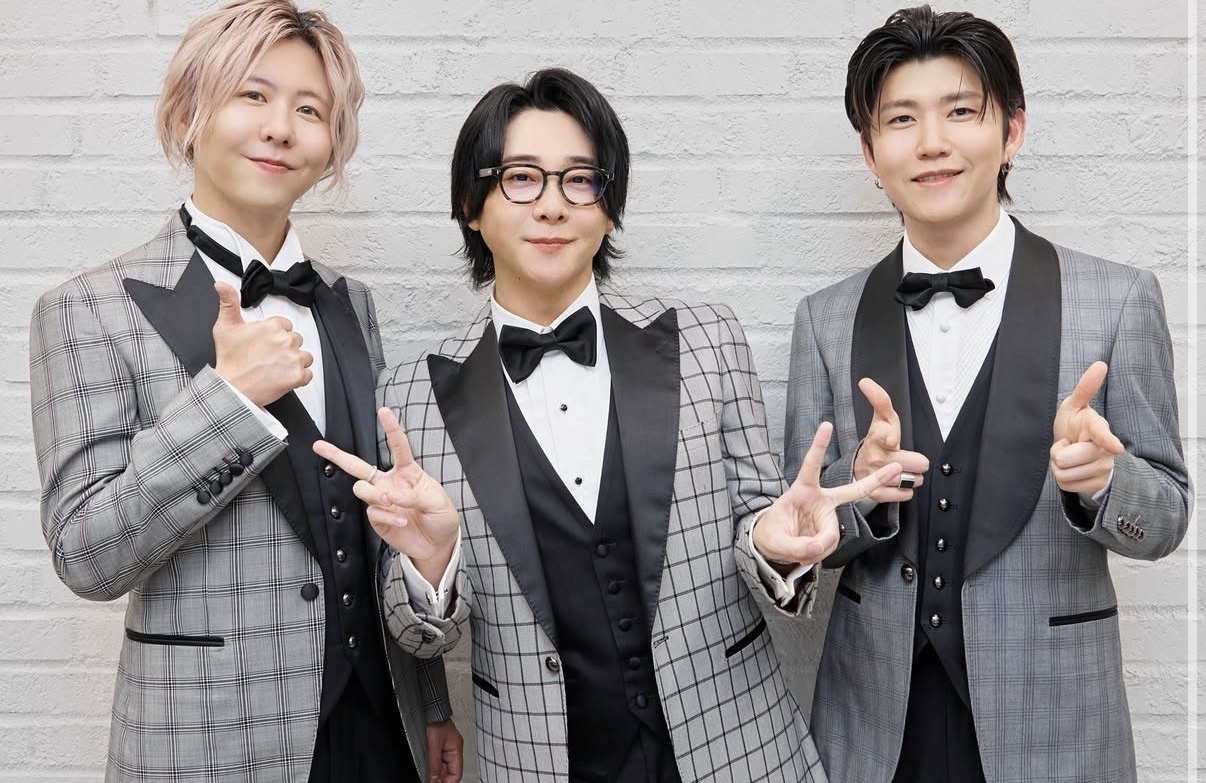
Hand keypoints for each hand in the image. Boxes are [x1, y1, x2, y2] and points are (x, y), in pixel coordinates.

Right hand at [211, 282, 312, 405]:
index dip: (275, 335)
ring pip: (305, 356)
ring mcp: (293, 358)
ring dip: (294, 361)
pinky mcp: (297, 376)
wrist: (231, 388)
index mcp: (272, 326)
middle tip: (268, 357)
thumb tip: (221, 284)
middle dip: (285, 347)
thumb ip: (228, 302)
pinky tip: (283, 377)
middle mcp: (285, 340)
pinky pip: (308, 374)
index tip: (266, 343)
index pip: (285, 325)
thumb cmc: (229, 360)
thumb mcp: (225, 327)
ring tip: (276, 368)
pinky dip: (299, 377)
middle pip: (295, 339)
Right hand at [312, 407, 459, 584]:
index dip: (391, 428)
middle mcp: (390, 483)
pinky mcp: (377, 518)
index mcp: (408, 472)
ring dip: (376, 495)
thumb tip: (391, 494)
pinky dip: (388, 516)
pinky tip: (401, 520)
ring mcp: (381, 500)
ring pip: (362, 489)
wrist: (437, 544)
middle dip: (337, 455)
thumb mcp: (437, 502)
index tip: (384, 411)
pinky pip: (373, 512)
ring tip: (393, 503)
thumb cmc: (440, 517)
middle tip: (319, 445)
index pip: (398, 447)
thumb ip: (414, 495)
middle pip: (358, 466)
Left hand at [425, 720, 463, 782]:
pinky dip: (432, 767)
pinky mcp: (436, 745)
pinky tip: (426, 769)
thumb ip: (434, 763)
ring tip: (427, 776)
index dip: (447, 782)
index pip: (456, 774)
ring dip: (435, 773)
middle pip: (449, 772)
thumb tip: (434, 779)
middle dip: (440, 778)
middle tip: (430, 780)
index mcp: (456, 748)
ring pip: (442, 768)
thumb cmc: (433, 719)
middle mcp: (451, 749)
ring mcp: (444, 747)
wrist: (428, 708)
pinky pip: (436, 761)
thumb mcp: (433, 744)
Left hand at [753, 422, 901, 565]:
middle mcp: (819, 500)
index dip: (819, 446)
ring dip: (818, 547)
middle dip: (875, 480)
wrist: (774, 545)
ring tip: (801, 549)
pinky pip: (831, 543)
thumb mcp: (775, 541)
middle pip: (851, 490)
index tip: (827, 425)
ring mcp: (827, 515)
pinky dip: (820, 551)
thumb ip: (795, 546)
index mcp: (801, 490)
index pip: (811, 466)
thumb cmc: (772, 533)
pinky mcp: (830, 529)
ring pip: (832, 535)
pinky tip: (809, 550)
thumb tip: (818, 548)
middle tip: (896, 466)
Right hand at [852, 378, 929, 502]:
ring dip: (911, 476)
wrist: (856, 467)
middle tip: (905, 458)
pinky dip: (904, 490)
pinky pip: (906, 495)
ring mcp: (876, 477)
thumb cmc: (876, 441)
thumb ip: (880, 400)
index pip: (886, 434)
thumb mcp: (881, 418)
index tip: (890, 440)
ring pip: (915, 480)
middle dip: (916, 461)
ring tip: (900, 469)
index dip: (889, 437)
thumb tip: (865, 381)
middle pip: (919, 462)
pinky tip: (896, 482)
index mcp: (877, 437)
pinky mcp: (877, 494)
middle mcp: (876, 457)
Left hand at [1050, 361, 1123, 494]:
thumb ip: (1086, 388)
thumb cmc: (1075, 424)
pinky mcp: (1097, 485)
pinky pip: (1066, 485)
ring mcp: (1104, 469)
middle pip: (1065, 459)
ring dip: (1059, 467)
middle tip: (1067, 445)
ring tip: (1070, 457)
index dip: (1107, 440)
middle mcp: (1106, 451)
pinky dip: (1063, 478)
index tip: (1115, 447)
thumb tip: (1100, 364)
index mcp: (1098, 428)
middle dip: (1057, 453)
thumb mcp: (1075, 406)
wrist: (1078, 450)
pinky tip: (1073, 470)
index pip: (1102, 435)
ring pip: (1064, 474)